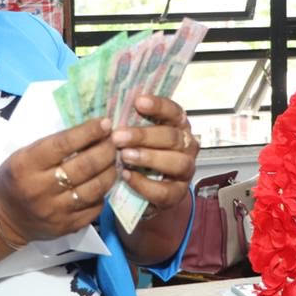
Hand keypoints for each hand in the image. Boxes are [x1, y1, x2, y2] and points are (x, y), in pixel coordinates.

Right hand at [0, 118, 117, 245]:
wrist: (4, 218)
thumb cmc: (16, 178)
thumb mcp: (24, 155)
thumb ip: (54, 146)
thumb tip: (92, 132)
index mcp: (26, 165)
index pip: (63, 145)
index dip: (88, 132)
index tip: (105, 123)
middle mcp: (40, 189)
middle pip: (84, 167)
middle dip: (106, 150)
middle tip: (115, 140)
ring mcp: (55, 211)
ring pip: (95, 188)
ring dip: (111, 170)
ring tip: (115, 159)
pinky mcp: (67, 227)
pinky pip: (95, 207)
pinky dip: (104, 192)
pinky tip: (105, 181)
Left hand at [112, 95, 198, 213]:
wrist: (148, 191)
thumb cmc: (140, 154)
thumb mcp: (136, 137)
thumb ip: (130, 123)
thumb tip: (108, 110)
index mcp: (178, 126)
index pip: (174, 112)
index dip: (158, 106)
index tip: (138, 102)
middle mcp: (187, 146)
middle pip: (172, 137)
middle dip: (144, 136)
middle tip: (118, 136)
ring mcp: (186, 170)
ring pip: (176, 162)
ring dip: (149, 158)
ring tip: (125, 156)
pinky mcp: (178, 194)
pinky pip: (165, 190)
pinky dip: (144, 184)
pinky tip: (126, 176)